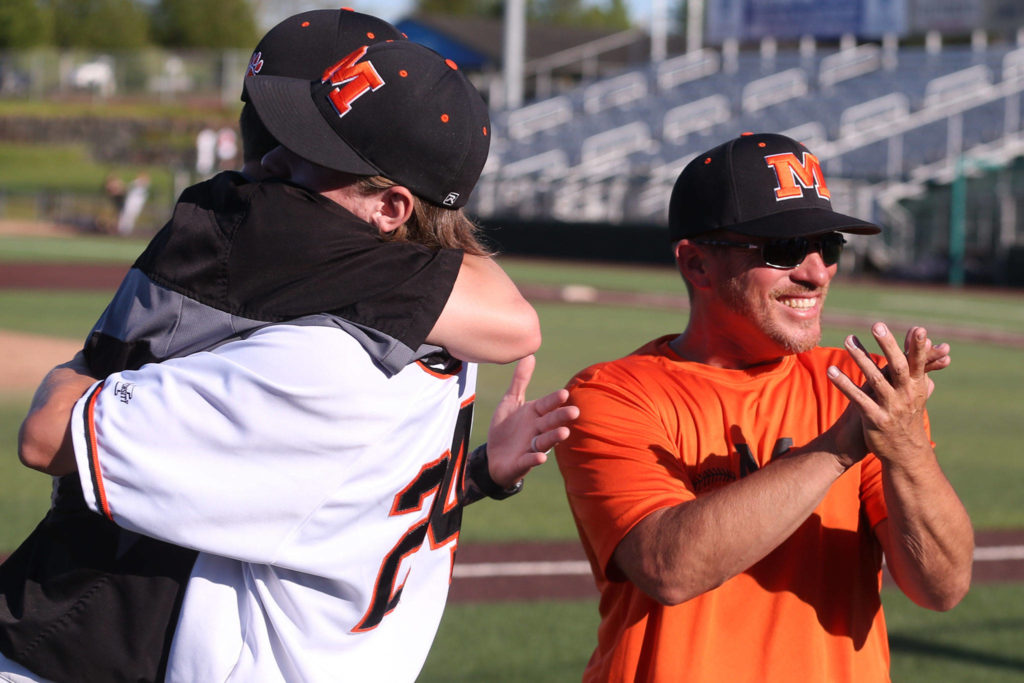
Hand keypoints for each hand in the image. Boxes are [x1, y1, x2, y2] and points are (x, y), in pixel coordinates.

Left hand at [484, 355, 579, 488]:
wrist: (493, 457)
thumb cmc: (505, 428)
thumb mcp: (510, 402)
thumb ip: (520, 381)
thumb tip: (529, 355)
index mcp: (534, 414)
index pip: (546, 405)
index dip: (554, 400)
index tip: (564, 394)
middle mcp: (536, 430)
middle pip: (550, 422)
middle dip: (561, 417)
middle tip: (574, 412)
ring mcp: (531, 446)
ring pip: (545, 441)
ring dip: (554, 437)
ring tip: (564, 432)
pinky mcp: (522, 462)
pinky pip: (529, 460)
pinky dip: (535, 458)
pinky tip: (541, 457)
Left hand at [827, 323, 935, 464]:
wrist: (905, 454)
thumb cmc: (908, 416)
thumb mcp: (918, 392)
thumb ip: (921, 368)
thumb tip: (934, 346)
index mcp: (917, 387)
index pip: (918, 363)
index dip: (919, 347)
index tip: (918, 329)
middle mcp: (906, 395)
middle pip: (897, 367)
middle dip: (888, 346)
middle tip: (878, 326)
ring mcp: (891, 407)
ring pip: (875, 379)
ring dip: (860, 358)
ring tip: (848, 339)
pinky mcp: (875, 419)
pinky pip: (857, 398)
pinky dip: (844, 384)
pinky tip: (830, 371)